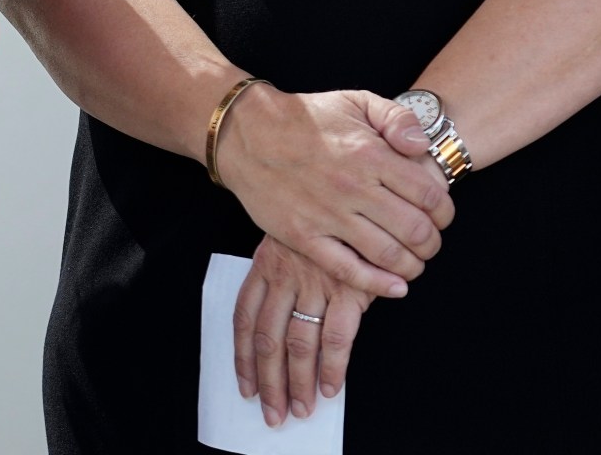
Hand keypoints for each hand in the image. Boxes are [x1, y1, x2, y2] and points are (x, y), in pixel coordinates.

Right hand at [218, 86, 453, 297]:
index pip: (431, 197)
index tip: (440, 216)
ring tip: (412, 263)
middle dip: (432, 243)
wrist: (246, 132)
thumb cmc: (305, 118)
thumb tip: (422, 146)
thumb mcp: (356, 101)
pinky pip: (348, 270)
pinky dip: (377, 284)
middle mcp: (353, 188)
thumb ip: (399, 118)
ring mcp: (327, 215)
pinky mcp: (303, 236)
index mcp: (371, 155)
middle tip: (428, 242)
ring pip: (388, 255)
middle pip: (416, 231)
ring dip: (412, 266)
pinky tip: (394, 287)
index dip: (445, 213)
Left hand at [233, 235, 370, 428]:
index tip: (245, 386)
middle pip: (269, 339)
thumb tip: (275, 326)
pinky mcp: (349, 288)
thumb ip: (280, 275)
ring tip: (302, 409)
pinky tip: (332, 388)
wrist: (358, 188)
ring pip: (299, 344)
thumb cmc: (324, 218)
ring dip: (299, 382)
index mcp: (265, 264)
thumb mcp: (290, 237)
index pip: (245, 318)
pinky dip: (333, 367)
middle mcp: (286, 276)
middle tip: (273, 412)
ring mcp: (316, 283)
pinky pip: (337, 337)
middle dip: (269, 381)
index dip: (243, 357)